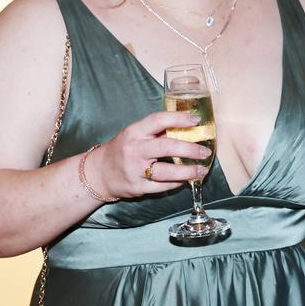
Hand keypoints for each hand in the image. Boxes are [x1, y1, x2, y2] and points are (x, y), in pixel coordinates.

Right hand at [84, 111, 210, 199]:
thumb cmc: (124, 149)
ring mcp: (135, 170)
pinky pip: (162, 186)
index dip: (178, 118)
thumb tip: (190, 128)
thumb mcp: (136, 135)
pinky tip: (187, 180)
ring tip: (202, 170)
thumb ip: (158, 132)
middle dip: (190, 149)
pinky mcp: (137, 187)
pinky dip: (177, 183)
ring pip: (166, 172)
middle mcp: (134, 150)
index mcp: (135, 132)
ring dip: (187, 171)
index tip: (197, 120)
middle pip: (166, 147)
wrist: (99, 173)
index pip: (158, 120)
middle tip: (205, 152)